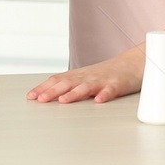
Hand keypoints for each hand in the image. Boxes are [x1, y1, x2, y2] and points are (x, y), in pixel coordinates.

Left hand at [25, 54, 143, 104]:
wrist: (134, 62)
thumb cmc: (108, 73)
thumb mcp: (86, 78)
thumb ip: (70, 85)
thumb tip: (48, 95)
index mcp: (79, 76)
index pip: (57, 80)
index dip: (43, 88)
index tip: (30, 97)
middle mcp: (88, 77)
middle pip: (68, 83)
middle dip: (53, 91)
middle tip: (40, 100)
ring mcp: (103, 80)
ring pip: (87, 86)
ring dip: (74, 94)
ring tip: (64, 101)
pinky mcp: (118, 84)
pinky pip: (111, 90)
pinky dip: (104, 95)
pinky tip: (99, 101)